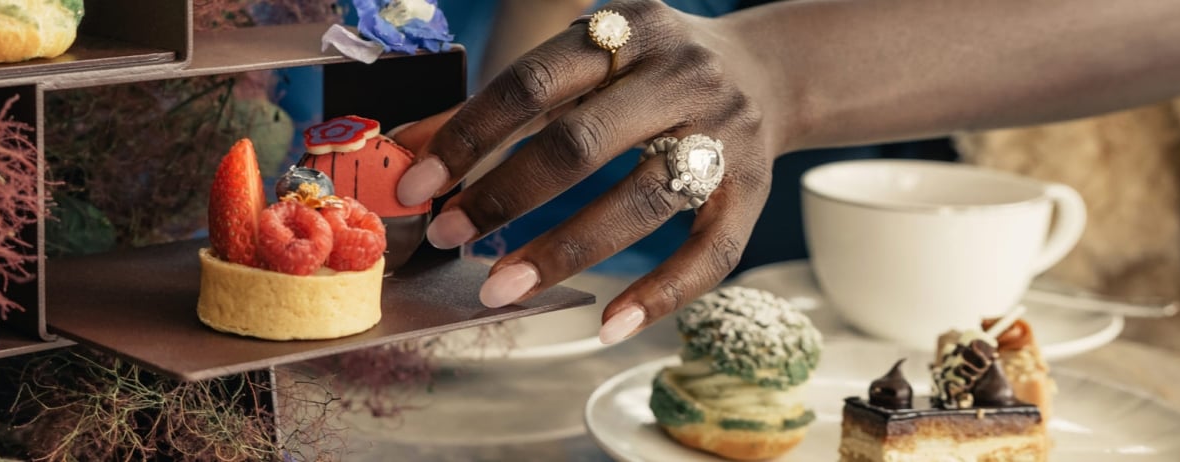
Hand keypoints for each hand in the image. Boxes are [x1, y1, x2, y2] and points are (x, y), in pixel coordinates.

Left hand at [392, 0, 785, 343]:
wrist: (772, 69)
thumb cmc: (647, 72)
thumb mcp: (584, 64)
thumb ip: (501, 105)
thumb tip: (407, 149)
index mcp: (625, 31)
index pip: (532, 82)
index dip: (469, 134)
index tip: (417, 185)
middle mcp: (679, 75)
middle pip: (582, 142)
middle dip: (506, 195)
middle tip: (448, 236)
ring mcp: (723, 132)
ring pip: (641, 199)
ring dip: (564, 250)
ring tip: (501, 287)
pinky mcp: (753, 187)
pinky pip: (709, 252)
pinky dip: (659, 294)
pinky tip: (607, 325)